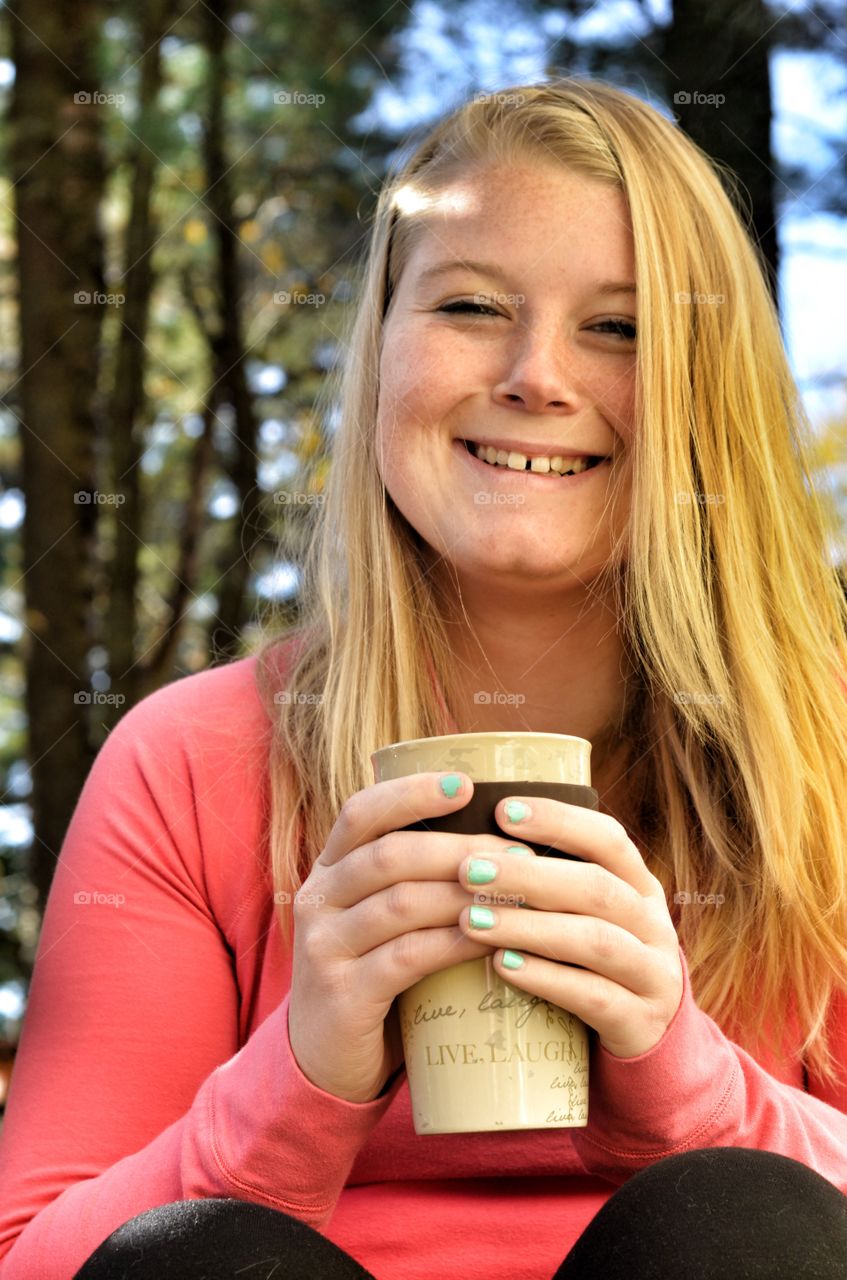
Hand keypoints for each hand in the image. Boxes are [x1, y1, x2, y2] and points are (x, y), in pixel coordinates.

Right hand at [289, 772, 514, 1102]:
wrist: (324, 1063)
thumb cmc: (376, 976)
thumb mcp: (382, 918)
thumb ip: (417, 879)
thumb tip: (503, 834)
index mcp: (329, 869)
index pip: (362, 812)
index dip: (412, 792)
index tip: (466, 782)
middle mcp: (318, 899)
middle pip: (390, 854)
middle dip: (460, 847)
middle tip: (520, 851)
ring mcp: (323, 948)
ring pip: (401, 902)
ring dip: (466, 893)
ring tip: (519, 891)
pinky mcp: (343, 995)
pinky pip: (406, 957)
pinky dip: (456, 944)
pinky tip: (493, 940)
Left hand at [455, 797, 683, 1058]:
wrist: (648, 1042)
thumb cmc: (595, 964)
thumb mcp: (588, 917)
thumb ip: (551, 884)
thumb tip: (473, 844)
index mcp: (639, 886)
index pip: (608, 838)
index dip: (558, 820)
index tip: (501, 810)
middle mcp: (652, 924)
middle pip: (596, 888)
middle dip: (529, 875)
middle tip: (469, 870)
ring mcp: (652, 974)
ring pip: (595, 940)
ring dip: (529, 927)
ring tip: (473, 920)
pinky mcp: (640, 1021)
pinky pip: (592, 996)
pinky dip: (545, 978)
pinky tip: (501, 966)